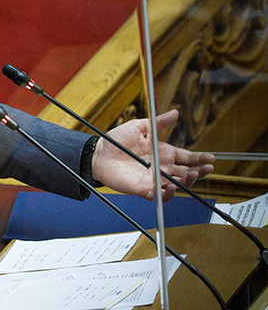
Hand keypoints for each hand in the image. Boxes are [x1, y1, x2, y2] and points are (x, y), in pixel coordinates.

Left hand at [91, 109, 214, 200]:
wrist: (99, 154)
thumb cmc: (117, 141)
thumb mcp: (139, 127)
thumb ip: (158, 123)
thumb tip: (176, 113)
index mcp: (164, 153)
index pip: (187, 157)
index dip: (200, 158)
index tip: (211, 158)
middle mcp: (162, 168)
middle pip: (187, 173)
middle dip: (199, 172)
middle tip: (206, 169)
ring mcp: (154, 179)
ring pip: (177, 185)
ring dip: (187, 182)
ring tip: (191, 175)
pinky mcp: (144, 189)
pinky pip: (159, 195)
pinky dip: (167, 194)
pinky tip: (171, 187)